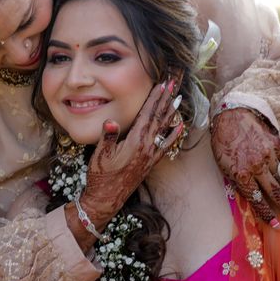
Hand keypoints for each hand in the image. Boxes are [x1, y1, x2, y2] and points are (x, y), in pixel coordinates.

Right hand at [76, 77, 184, 227]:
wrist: (107, 198)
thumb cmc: (101, 177)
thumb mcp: (99, 155)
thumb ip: (107, 137)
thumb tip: (110, 121)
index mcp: (135, 142)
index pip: (147, 114)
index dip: (154, 98)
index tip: (162, 83)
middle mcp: (147, 147)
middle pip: (159, 117)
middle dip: (166, 98)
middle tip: (174, 82)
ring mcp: (150, 155)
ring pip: (163, 128)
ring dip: (171, 111)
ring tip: (178, 97)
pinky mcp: (151, 162)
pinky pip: (166, 144)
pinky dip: (173, 133)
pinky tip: (180, 125)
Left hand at [210, 107, 279, 228]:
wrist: (230, 115)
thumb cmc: (223, 143)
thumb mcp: (223, 165)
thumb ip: (238, 180)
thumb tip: (251, 196)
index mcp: (241, 174)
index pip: (257, 199)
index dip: (267, 214)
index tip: (277, 225)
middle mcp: (256, 167)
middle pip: (274, 191)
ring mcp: (267, 155)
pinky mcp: (275, 144)